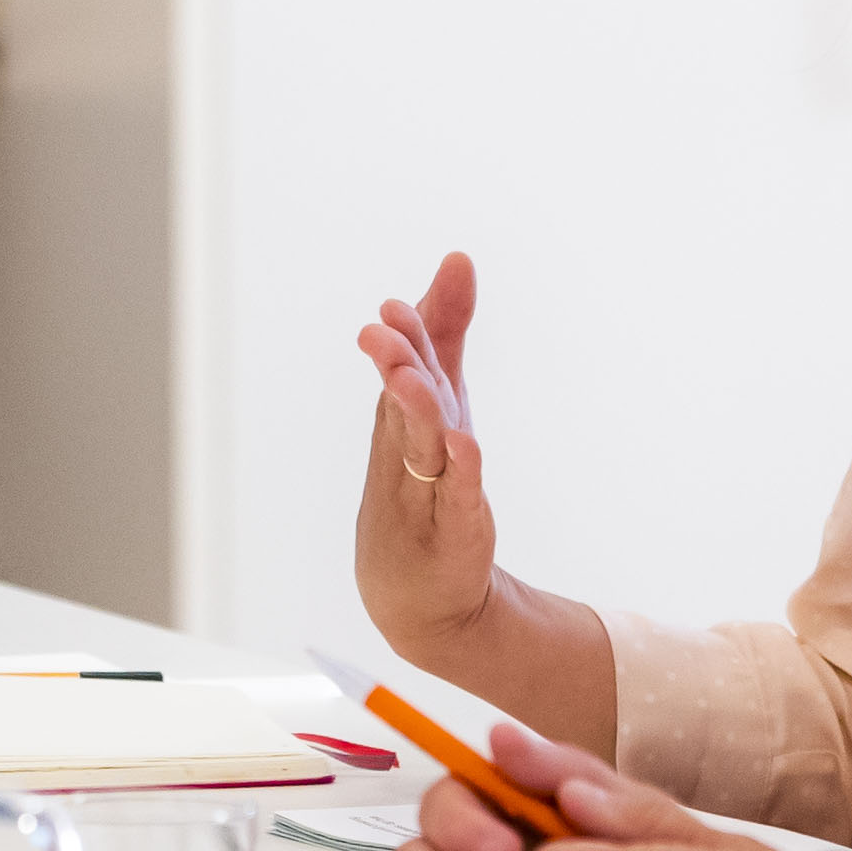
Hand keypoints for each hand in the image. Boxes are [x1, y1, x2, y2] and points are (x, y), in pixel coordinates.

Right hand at [352, 256, 498, 660]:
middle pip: (401, 400)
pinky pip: (456, 497)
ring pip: (420, 446)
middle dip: (395, 363)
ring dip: (417, 412)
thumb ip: (446, 331)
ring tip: (415, 379)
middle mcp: (405, 449)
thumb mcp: (438, 398)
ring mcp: (425, 493)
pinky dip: (460, 473)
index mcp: (401, 415)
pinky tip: (465, 447)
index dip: (403, 337)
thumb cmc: (425, 482)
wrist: (416, 593)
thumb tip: (457, 258)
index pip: (402, 367)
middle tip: (386, 326)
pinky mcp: (454, 530)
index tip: (394, 306)